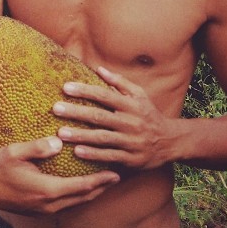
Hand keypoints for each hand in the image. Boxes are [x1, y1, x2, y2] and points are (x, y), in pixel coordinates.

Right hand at [0, 136, 120, 214]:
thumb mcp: (14, 152)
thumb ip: (37, 147)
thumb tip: (59, 142)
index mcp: (47, 190)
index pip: (81, 186)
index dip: (100, 181)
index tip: (116, 173)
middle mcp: (49, 203)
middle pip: (83, 197)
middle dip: (101, 187)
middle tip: (118, 176)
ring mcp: (44, 209)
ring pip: (75, 203)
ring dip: (91, 193)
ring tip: (104, 183)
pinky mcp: (39, 210)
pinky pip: (66, 204)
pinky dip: (78, 196)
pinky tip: (81, 188)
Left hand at [54, 66, 178, 169]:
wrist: (171, 142)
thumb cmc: (149, 114)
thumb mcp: (140, 95)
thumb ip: (120, 82)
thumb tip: (98, 68)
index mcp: (131, 105)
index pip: (104, 95)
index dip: (85, 91)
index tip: (66, 87)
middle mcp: (131, 122)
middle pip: (100, 116)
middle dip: (76, 112)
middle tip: (56, 108)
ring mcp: (131, 141)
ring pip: (103, 138)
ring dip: (81, 135)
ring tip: (61, 133)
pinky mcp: (131, 159)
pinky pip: (110, 156)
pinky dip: (94, 155)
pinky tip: (77, 152)